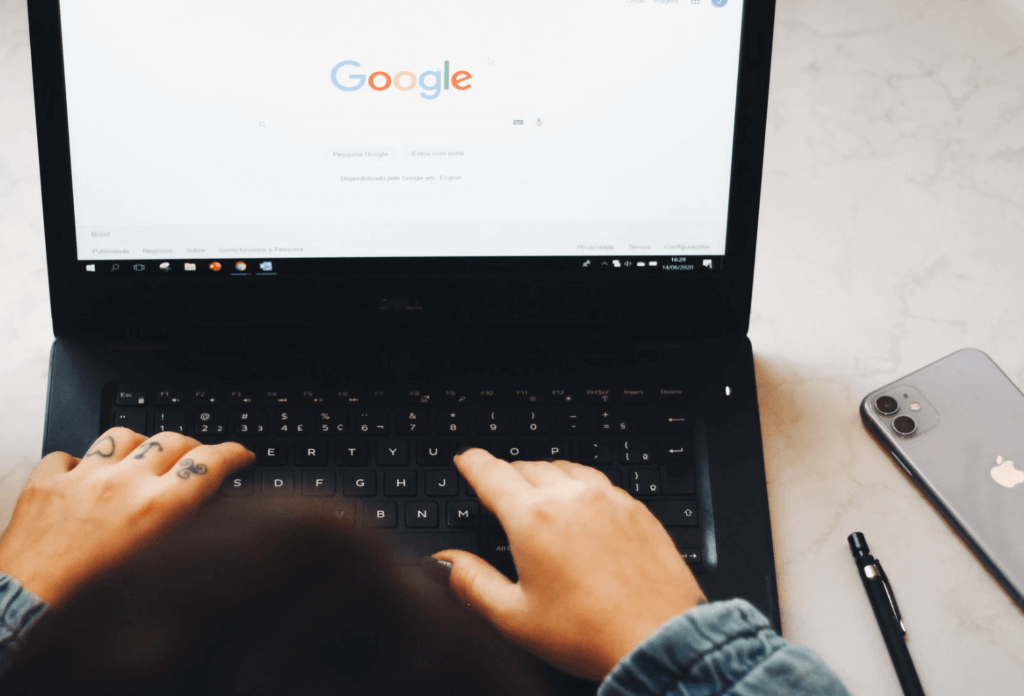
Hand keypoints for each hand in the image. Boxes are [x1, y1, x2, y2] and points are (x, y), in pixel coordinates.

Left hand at [0, 428, 253, 605]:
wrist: (28, 609)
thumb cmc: (92, 604)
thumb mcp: (161, 569)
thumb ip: (186, 531)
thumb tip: (205, 509)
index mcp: (159, 508)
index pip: (210, 462)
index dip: (233, 454)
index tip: (241, 455)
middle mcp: (124, 484)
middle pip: (174, 440)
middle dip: (193, 446)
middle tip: (197, 459)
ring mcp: (83, 478)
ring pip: (124, 435)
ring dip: (139, 445)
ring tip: (140, 459)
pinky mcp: (47, 483)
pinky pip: (67, 455)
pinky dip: (79, 463)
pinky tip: (84, 477)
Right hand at [433, 449, 705, 681]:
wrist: (659, 639)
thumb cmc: (589, 633)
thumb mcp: (514, 616)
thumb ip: (471, 582)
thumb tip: (443, 562)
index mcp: (533, 518)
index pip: (492, 474)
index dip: (473, 463)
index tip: (466, 459)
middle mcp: (571, 498)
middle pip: (528, 466)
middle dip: (507, 472)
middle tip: (497, 484)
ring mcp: (608, 499)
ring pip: (566, 468)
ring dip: (545, 473)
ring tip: (537, 490)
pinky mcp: (636, 509)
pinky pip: (600, 481)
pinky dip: (580, 484)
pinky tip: (581, 503)